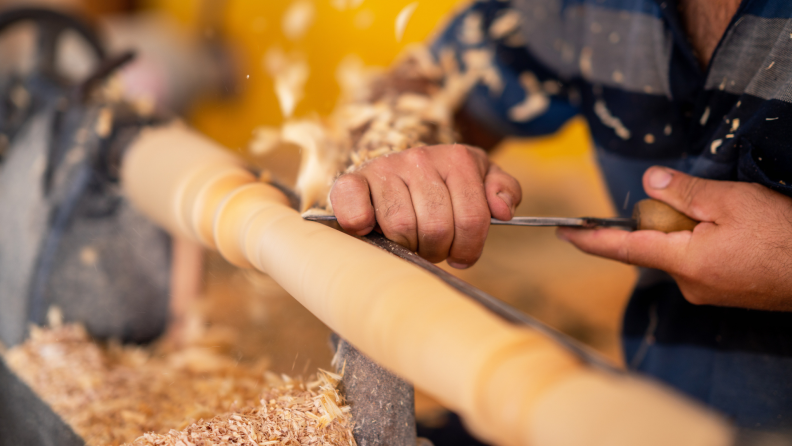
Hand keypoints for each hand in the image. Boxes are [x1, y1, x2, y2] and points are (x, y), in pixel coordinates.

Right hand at [330, 144, 520, 267]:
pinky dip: (361, 225)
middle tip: (432, 246)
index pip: (473, 219)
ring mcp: (384, 168)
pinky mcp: (353, 180)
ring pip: (402, 227)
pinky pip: (355, 210)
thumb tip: (503, 211)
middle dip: (438, 249)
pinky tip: (371, 228)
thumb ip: (503, 190)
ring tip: (410, 240)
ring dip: (407, 245)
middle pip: (437, 228)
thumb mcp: (481, 179)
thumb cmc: (443, 184)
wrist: (397, 168)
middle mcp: (419, 158)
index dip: (469, 248)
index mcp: (457, 159)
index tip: (460, 253)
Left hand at [557, 167, 791, 310]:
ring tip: (732, 218)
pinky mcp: (724, 292)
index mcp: (684, 262)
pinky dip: (704, 242)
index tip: (564, 233)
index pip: (623, 249)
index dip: (591, 239)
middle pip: (654, 246)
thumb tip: (649, 182)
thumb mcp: (733, 202)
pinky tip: (736, 232)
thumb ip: (684, 192)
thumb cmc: (785, 236)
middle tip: (699, 203)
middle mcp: (689, 284)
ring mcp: (707, 292)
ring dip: (689, 231)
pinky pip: (699, 262)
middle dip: (664, 221)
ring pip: (679, 252)